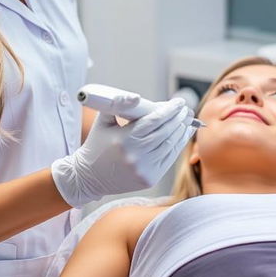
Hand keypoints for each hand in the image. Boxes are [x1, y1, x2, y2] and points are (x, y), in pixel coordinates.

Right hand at [51, 94, 195, 206]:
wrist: (88, 177)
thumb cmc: (96, 145)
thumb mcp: (103, 122)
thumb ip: (118, 105)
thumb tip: (137, 97)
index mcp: (124, 139)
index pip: (154, 120)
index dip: (169, 110)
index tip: (179, 102)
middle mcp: (135, 155)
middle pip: (165, 132)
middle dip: (178, 119)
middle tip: (185, 109)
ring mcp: (143, 169)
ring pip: (170, 146)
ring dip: (181, 132)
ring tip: (187, 121)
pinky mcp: (148, 179)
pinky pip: (168, 160)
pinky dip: (177, 146)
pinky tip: (182, 136)